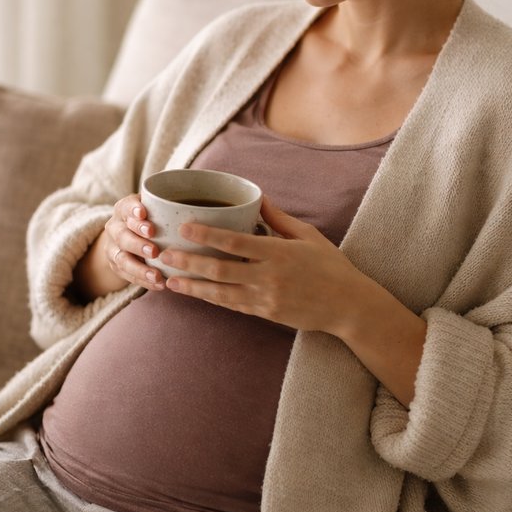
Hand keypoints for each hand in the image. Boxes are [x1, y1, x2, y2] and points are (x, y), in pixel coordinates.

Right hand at [72, 194, 167, 300]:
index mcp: (124, 209)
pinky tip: (159, 284)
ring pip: (123, 260)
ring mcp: (113, 248)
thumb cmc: (152, 218)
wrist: (129, 235)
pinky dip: (144, 281)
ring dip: (140, 269)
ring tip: (156, 276)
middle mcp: (115, 228)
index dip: (133, 211)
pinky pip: (128, 276)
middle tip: (154, 251)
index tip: (143, 213)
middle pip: (122, 236)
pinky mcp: (116, 266)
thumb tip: (199, 208)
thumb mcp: (155, 209)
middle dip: (138, 244)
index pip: (126, 208)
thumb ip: (168, 208)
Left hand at [158, 197, 364, 332]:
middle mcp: (268, 277)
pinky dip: (210, 298)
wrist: (348, 306)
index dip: (206, 234)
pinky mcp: (265, 314)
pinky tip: (194, 292)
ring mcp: (265, 299)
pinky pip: (231, 305)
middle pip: (219, 269)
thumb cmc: (331, 266)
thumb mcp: (309, 235)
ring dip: (192, 285)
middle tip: (163, 254)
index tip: (184, 226)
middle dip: (188, 262)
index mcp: (279, 253)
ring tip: (168, 278)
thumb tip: (257, 197)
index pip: (235, 242)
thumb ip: (280, 218)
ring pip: (219, 292)